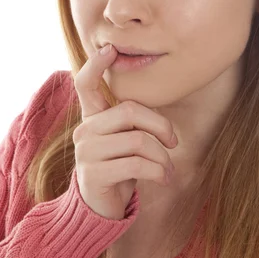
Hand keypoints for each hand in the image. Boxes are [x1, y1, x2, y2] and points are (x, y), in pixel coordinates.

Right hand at [72, 44, 177, 219]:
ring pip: (138, 140)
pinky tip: (163, 179)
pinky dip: (159, 172)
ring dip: (162, 157)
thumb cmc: (120, 168)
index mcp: (92, 118)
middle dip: (161, 125)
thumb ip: (131, 122)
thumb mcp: (125, 140)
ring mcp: (86, 152)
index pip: (85, 84)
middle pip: (130, 111)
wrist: (101, 209)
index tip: (110, 49)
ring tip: (168, 169)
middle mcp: (85, 130)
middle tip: (173, 142)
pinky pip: (138, 164)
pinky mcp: (94, 175)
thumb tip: (159, 115)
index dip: (96, 65)